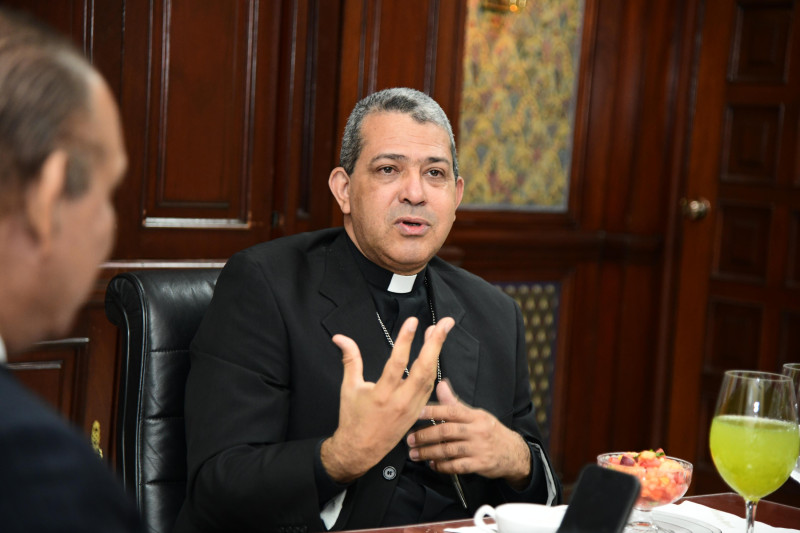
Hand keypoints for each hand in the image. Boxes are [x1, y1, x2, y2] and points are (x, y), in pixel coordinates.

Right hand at [321, 316, 454, 482]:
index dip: (405, 340)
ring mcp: (412, 408)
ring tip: (439, 332)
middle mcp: (400, 402)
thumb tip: (341, 338)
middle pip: (423, 369)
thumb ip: (350, 359)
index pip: (397, 363)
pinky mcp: (417, 412)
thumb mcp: (348, 387)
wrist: (360, 449)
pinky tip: (433, 354)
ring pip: (430, 377)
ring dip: (436, 353)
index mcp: (381, 394)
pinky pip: (429, 388)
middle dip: (436, 344)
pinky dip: (433, 369)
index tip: (412, 322)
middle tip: (444, 324)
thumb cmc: (353, 419)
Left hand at [406, 380, 531, 487]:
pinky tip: (432, 464)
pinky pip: (457, 466)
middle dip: (425, 435)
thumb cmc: (490, 431)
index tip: (416, 413)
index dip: (433, 411)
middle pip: (447, 431)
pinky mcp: (480, 465)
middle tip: (410, 439)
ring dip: (429, 452)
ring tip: (415, 454)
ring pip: (449, 450)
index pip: (451, 410)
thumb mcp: (476, 414)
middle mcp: (477, 431)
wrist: (513, 453)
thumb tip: (441, 385)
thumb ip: (455, 403)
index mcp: (475, 416)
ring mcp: (479, 449)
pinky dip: (442, 466)